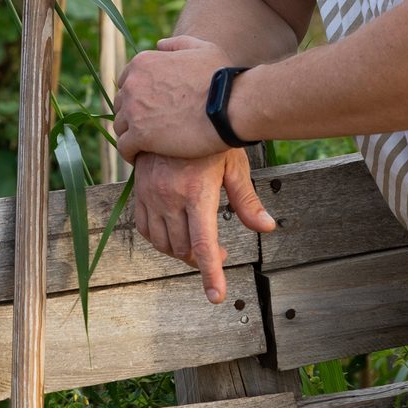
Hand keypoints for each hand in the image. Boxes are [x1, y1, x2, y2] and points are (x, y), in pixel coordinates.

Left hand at [113, 34, 230, 163]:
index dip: (138, 96)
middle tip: (149, 128)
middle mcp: (132, 84)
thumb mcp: (202, 49)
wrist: (230, 107)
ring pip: (120, 126)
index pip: (126, 82)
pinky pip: (124, 147)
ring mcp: (134, 110)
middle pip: (121, 104)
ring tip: (146, 146)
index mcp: (143, 63)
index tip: (150, 108)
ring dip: (130, 135)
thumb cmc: (222, 78)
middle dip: (132, 115)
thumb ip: (178, 45)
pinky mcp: (139, 136)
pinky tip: (140, 158)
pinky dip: (130, 154)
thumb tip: (159, 44)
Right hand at [131, 151, 276, 302]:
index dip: (211, 274)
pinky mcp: (140, 191)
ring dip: (182, 252)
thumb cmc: (210, 139)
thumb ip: (247, 201)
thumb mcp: (233, 165)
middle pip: (184, 249)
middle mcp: (170, 197)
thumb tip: (267, 227)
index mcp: (197, 193)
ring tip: (198, 243)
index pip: (202, 245)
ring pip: (164, 243)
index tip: (216, 296)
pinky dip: (160, 240)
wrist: (173, 111)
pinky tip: (174, 232)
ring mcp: (151, 195)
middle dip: (202, 260)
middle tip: (219, 253)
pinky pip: (146, 229)